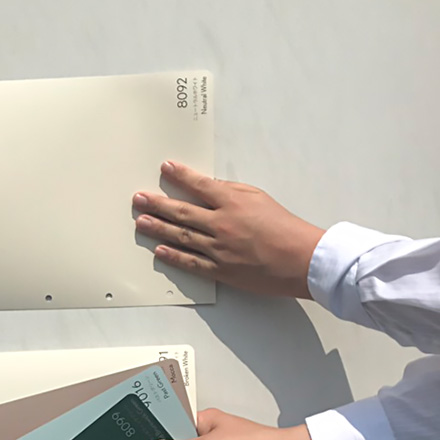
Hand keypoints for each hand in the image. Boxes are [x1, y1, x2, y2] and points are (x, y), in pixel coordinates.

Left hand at [133, 162, 324, 298]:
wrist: (299, 258)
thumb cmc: (284, 227)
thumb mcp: (259, 198)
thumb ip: (232, 192)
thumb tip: (209, 188)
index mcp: (231, 203)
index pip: (199, 185)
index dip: (180, 176)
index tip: (165, 168)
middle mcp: (221, 224)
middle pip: (182, 212)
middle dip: (157, 204)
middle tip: (139, 199)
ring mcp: (218, 249)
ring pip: (181, 236)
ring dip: (159, 228)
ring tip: (142, 222)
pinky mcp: (221, 270)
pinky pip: (192, 263)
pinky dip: (174, 257)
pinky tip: (160, 250)